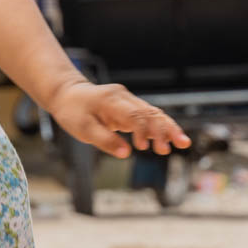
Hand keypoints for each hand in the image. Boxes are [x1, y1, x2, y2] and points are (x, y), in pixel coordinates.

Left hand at [49, 81, 190, 158]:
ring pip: (153, 112)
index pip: (134, 115)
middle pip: (150, 111)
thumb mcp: (82, 129)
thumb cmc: (73, 112)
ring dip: (167, 128)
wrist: (66, 94)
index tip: (143, 147)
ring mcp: (127, 100)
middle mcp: (122, 97)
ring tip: (181, 144)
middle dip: (166, 128)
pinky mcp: (129, 106)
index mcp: (110, 101)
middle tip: (180, 145)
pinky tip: (167, 140)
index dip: (144, 131)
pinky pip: (147, 115)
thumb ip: (104, 140)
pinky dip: (158, 127)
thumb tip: (126, 154)